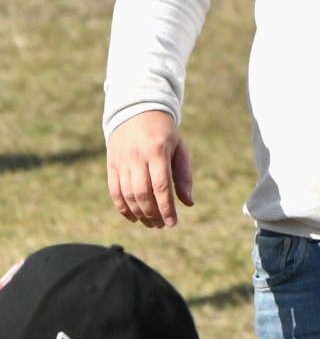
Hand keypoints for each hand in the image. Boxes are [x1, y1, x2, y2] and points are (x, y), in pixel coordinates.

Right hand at [106, 110, 192, 228]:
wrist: (136, 111)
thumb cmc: (164, 133)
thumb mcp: (180, 148)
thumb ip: (184, 175)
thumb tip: (188, 203)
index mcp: (157, 151)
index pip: (161, 186)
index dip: (166, 207)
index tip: (173, 223)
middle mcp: (137, 157)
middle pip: (143, 194)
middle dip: (153, 214)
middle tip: (162, 226)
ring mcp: (121, 162)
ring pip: (128, 195)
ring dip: (139, 214)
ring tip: (151, 224)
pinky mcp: (111, 165)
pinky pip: (114, 191)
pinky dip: (123, 208)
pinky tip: (133, 218)